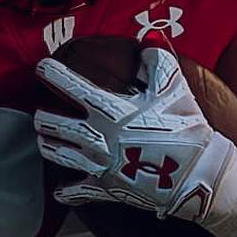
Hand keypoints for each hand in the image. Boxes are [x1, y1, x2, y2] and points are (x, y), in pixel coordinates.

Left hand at [35, 47, 236, 236]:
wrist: (197, 173)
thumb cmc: (184, 127)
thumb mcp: (173, 87)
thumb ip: (157, 61)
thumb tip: (147, 43)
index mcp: (109, 111)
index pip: (71, 87)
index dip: (52, 74)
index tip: (41, 67)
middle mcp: (96, 137)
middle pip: (54, 125)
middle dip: (42, 118)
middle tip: (40, 114)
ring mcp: (98, 164)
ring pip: (58, 155)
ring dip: (48, 145)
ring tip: (44, 139)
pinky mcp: (105, 188)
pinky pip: (77, 193)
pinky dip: (66, 192)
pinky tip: (60, 191)